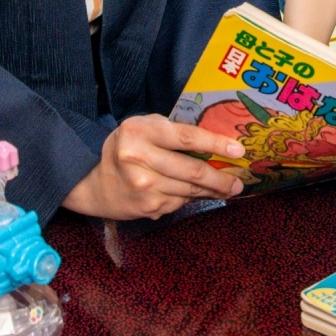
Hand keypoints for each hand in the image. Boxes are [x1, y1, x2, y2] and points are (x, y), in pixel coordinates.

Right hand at [61, 114, 245, 218]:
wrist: (95, 184)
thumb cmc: (127, 148)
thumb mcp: (144, 128)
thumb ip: (173, 131)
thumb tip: (216, 143)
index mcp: (140, 132)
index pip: (187, 138)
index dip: (216, 144)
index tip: (238, 150)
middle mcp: (139, 159)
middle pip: (193, 170)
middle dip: (221, 177)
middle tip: (239, 181)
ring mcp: (144, 187)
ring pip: (190, 189)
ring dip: (213, 190)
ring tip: (227, 188)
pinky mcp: (148, 207)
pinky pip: (181, 201)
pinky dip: (192, 197)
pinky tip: (196, 193)